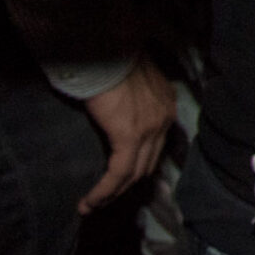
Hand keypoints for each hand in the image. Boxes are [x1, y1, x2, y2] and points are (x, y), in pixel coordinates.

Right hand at [77, 61, 173, 213]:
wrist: (103, 49)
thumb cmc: (109, 60)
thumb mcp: (128, 81)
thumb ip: (131, 99)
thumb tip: (117, 112)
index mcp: (165, 103)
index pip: (156, 144)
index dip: (138, 165)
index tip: (119, 179)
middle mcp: (165, 117)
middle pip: (148, 162)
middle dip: (126, 184)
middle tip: (104, 198)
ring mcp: (151, 128)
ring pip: (134, 173)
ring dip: (112, 193)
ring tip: (92, 205)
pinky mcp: (129, 136)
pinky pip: (118, 173)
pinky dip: (104, 191)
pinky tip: (89, 202)